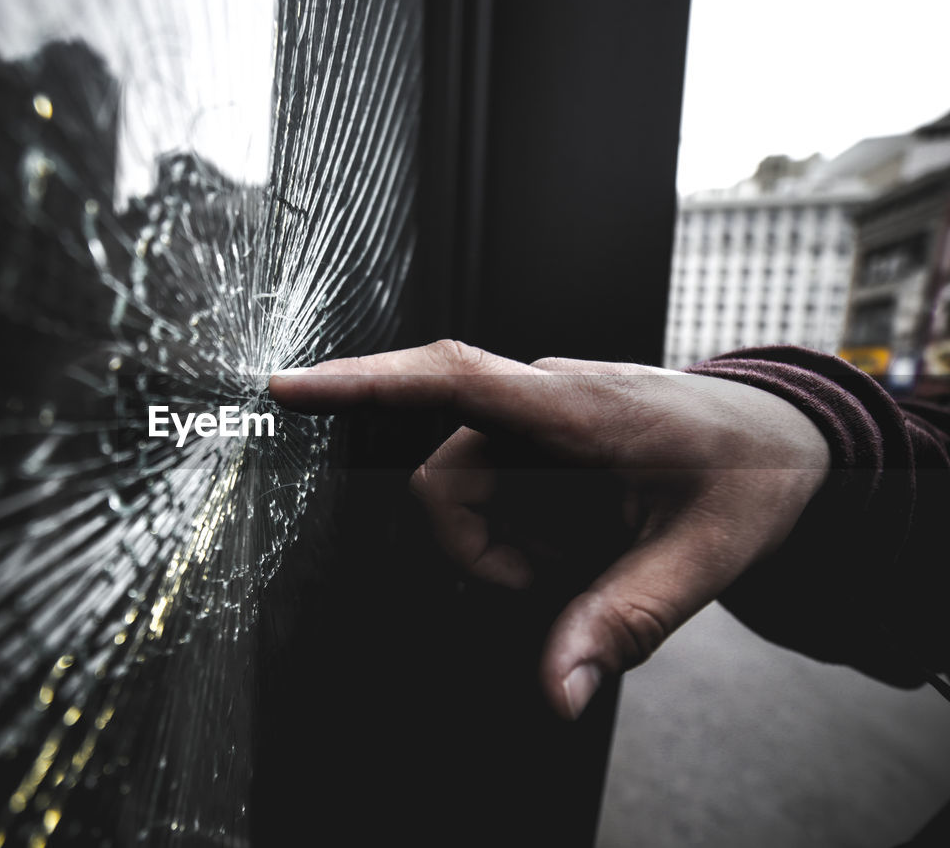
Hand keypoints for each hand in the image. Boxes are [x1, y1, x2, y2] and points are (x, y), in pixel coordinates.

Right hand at [269, 340, 830, 719]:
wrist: (787, 437)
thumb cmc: (753, 473)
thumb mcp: (704, 556)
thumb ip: (626, 621)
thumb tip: (557, 691)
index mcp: (574, 408)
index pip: (447, 379)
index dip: (357, 382)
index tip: (284, 389)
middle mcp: (541, 402)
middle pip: (445, 483)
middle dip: (480, 554)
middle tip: (559, 587)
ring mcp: (537, 420)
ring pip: (465, 495)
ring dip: (508, 548)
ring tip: (587, 561)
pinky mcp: (539, 440)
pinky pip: (494, 494)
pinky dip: (522, 536)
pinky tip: (580, 542)